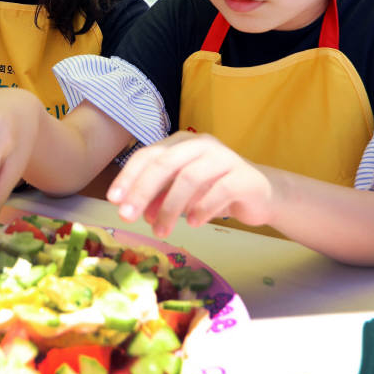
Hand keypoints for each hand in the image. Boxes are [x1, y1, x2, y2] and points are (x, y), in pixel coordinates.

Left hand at [106, 131, 273, 235]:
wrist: (261, 193)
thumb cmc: (214, 189)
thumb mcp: (182, 192)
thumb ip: (159, 197)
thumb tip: (134, 211)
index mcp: (181, 142)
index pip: (148, 155)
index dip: (129, 176)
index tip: (113, 200)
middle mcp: (201, 144)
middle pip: (165, 163)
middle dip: (142, 191)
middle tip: (127, 216)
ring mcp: (224, 158)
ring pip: (190, 177)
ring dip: (170, 207)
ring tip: (160, 231)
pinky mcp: (244, 176)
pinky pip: (219, 191)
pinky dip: (202, 208)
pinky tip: (192, 223)